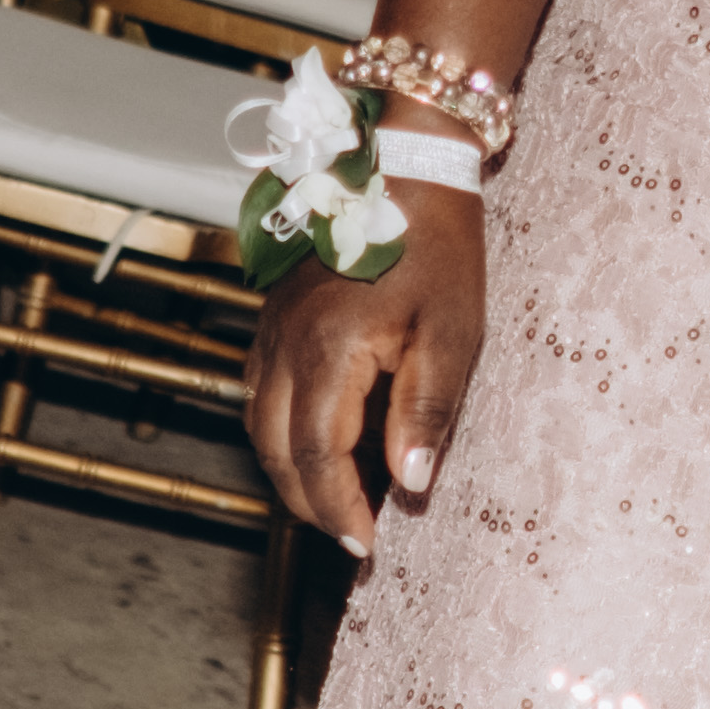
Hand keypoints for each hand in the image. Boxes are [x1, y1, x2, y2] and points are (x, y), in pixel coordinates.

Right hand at [248, 188, 486, 545]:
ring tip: (341, 499)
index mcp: (326, 352)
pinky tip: (322, 441)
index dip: (340, 511)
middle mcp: (284, 346)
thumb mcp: (450, 332)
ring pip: (259, 425)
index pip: (317, 459)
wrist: (401, 162)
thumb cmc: (434, 242)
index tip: (369, 547)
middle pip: (276, 452)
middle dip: (310, 504)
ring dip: (292, 471)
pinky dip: (283, 431)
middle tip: (354, 535)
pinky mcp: (273, 317)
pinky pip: (261, 391)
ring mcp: (271, 330)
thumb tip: (411, 484)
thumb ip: (425, 413)